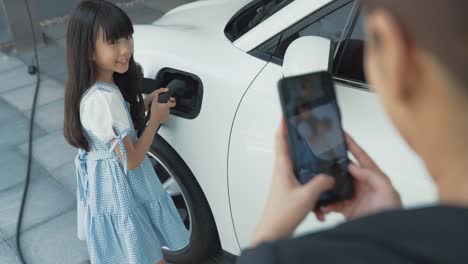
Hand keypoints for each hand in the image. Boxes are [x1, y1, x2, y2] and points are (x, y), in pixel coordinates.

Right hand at [149, 88, 175, 123]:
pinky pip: (165, 116)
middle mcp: (168, 110)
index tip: (170, 100)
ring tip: (159, 111)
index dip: (173, 101)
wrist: (154, 120)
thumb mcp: (154, 103)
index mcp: (166, 106)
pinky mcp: (166, 118)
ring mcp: (167, 115)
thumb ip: (155, 97)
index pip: (174, 103)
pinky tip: (159, 114)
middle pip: (169, 107)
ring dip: (164, 111)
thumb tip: (156, 94)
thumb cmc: (154, 112)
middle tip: (161, 106)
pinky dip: (163, 115)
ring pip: (167, 112)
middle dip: (166, 106)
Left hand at [251, 119, 334, 246]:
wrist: (273, 232)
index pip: (280, 140)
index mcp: (282, 168)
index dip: (283, 126)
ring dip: (303, 155)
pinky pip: (301, 176)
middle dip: (295, 136)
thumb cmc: (281, 214)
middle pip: (288, 148)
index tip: (287, 114)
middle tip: (303, 126)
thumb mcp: (307, 196)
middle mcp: (282, 172)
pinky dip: (309, 174)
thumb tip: (330, 176)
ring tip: (313, 149)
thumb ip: (321, 183)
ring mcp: (285, 181)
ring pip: (295, 163)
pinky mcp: (290, 190)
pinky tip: (319, 180)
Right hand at [314, 132, 401, 221]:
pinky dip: (325, 204)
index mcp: (373, 176)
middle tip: (320, 156)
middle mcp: (362, 184)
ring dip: (326, 186)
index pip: (360, 156)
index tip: (341, 133)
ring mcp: (353, 196)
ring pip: (335, 185)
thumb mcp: (387, 190)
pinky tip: (322, 206)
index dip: (351, 144)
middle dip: (332, 163)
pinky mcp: (346, 209)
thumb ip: (372, 175)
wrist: (387, 234)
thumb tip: (353, 166)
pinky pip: (332, 203)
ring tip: (319, 185)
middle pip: (343, 169)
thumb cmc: (392, 214)